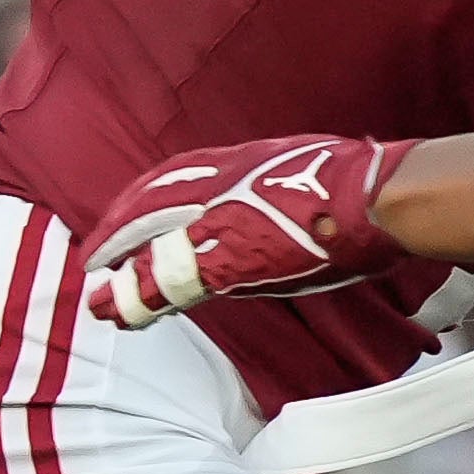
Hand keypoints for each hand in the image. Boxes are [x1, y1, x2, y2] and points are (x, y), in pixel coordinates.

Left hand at [81, 136, 419, 328]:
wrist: (378, 197)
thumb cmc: (364, 183)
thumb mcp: (310, 165)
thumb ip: (281, 184)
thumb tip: (280, 200)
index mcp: (245, 160)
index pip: (176, 175)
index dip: (144, 199)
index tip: (126, 216)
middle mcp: (225, 184)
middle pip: (152, 205)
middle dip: (119, 232)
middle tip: (96, 257)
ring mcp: (225, 221)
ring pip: (155, 246)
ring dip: (124, 275)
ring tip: (102, 299)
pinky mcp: (233, 258)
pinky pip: (174, 281)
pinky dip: (143, 298)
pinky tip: (124, 314)